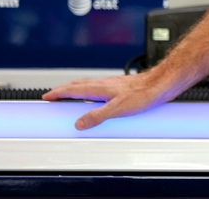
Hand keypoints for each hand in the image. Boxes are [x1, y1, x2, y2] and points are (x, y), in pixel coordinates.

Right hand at [42, 73, 167, 129]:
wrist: (162, 83)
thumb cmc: (144, 93)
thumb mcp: (117, 108)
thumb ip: (97, 116)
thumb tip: (79, 124)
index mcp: (99, 87)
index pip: (73, 89)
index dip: (58, 93)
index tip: (46, 96)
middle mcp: (105, 84)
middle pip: (79, 86)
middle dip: (64, 91)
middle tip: (54, 96)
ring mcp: (113, 85)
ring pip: (90, 87)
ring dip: (78, 91)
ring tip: (71, 98)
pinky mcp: (122, 88)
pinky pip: (101, 90)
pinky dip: (92, 94)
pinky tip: (99, 100)